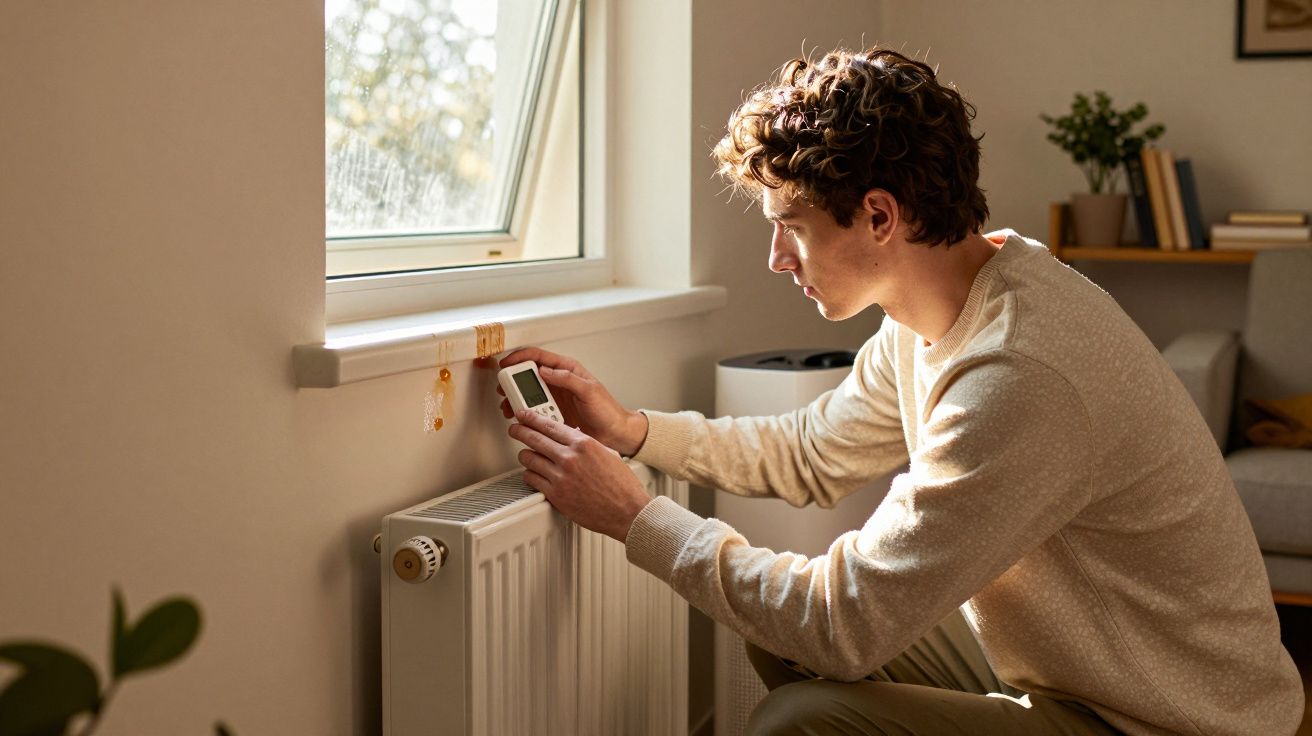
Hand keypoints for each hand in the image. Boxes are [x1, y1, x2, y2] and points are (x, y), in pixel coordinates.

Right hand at [497, 347, 647, 456]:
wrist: (614, 433)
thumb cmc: (607, 410)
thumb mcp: (589, 391)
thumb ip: (568, 379)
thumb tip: (546, 371)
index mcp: (567, 370)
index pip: (538, 356)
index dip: (519, 358)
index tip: (506, 365)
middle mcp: (559, 381)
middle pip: (529, 375)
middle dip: (513, 381)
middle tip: (504, 390)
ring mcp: (555, 397)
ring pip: (529, 393)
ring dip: (517, 399)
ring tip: (510, 407)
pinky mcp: (554, 412)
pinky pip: (534, 410)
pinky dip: (525, 412)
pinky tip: (522, 418)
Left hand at [509, 409, 651, 541]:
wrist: (627, 510)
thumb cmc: (621, 485)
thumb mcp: (607, 453)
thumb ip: (586, 445)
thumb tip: (572, 439)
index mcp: (583, 444)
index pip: (550, 425)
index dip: (532, 418)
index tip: (525, 415)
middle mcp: (570, 458)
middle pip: (534, 438)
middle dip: (521, 431)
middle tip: (515, 429)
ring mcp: (561, 476)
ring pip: (529, 459)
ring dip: (525, 455)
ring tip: (525, 454)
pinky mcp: (556, 494)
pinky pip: (532, 479)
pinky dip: (529, 475)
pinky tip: (533, 474)